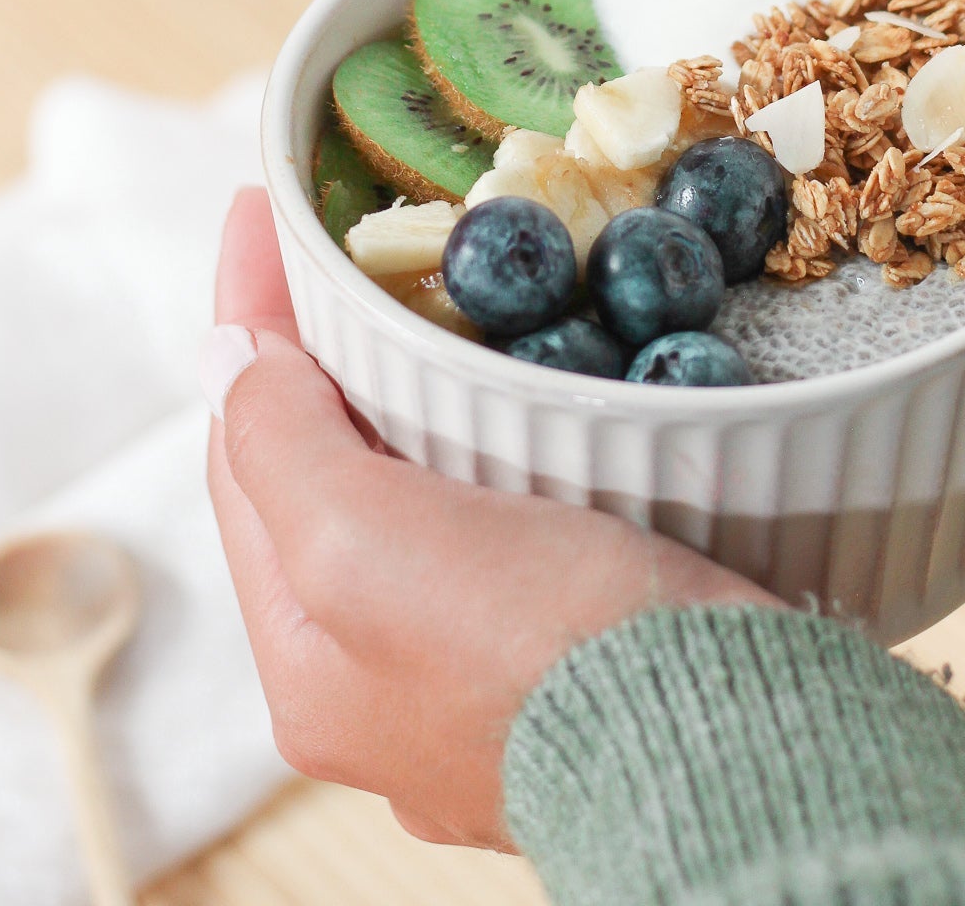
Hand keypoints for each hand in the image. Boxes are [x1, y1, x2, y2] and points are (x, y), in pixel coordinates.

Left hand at [205, 189, 772, 849]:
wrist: (738, 756)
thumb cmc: (545, 653)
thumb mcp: (363, 544)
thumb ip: (278, 447)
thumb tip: (225, 356)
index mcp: (313, 669)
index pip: (248, 454)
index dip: (253, 321)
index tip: (266, 208)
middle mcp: (388, 688)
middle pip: (329, 480)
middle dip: (330, 360)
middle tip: (346, 244)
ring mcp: (489, 679)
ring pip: (426, 501)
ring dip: (421, 398)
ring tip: (432, 297)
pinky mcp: (585, 655)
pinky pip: (514, 525)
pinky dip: (505, 446)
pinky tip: (535, 398)